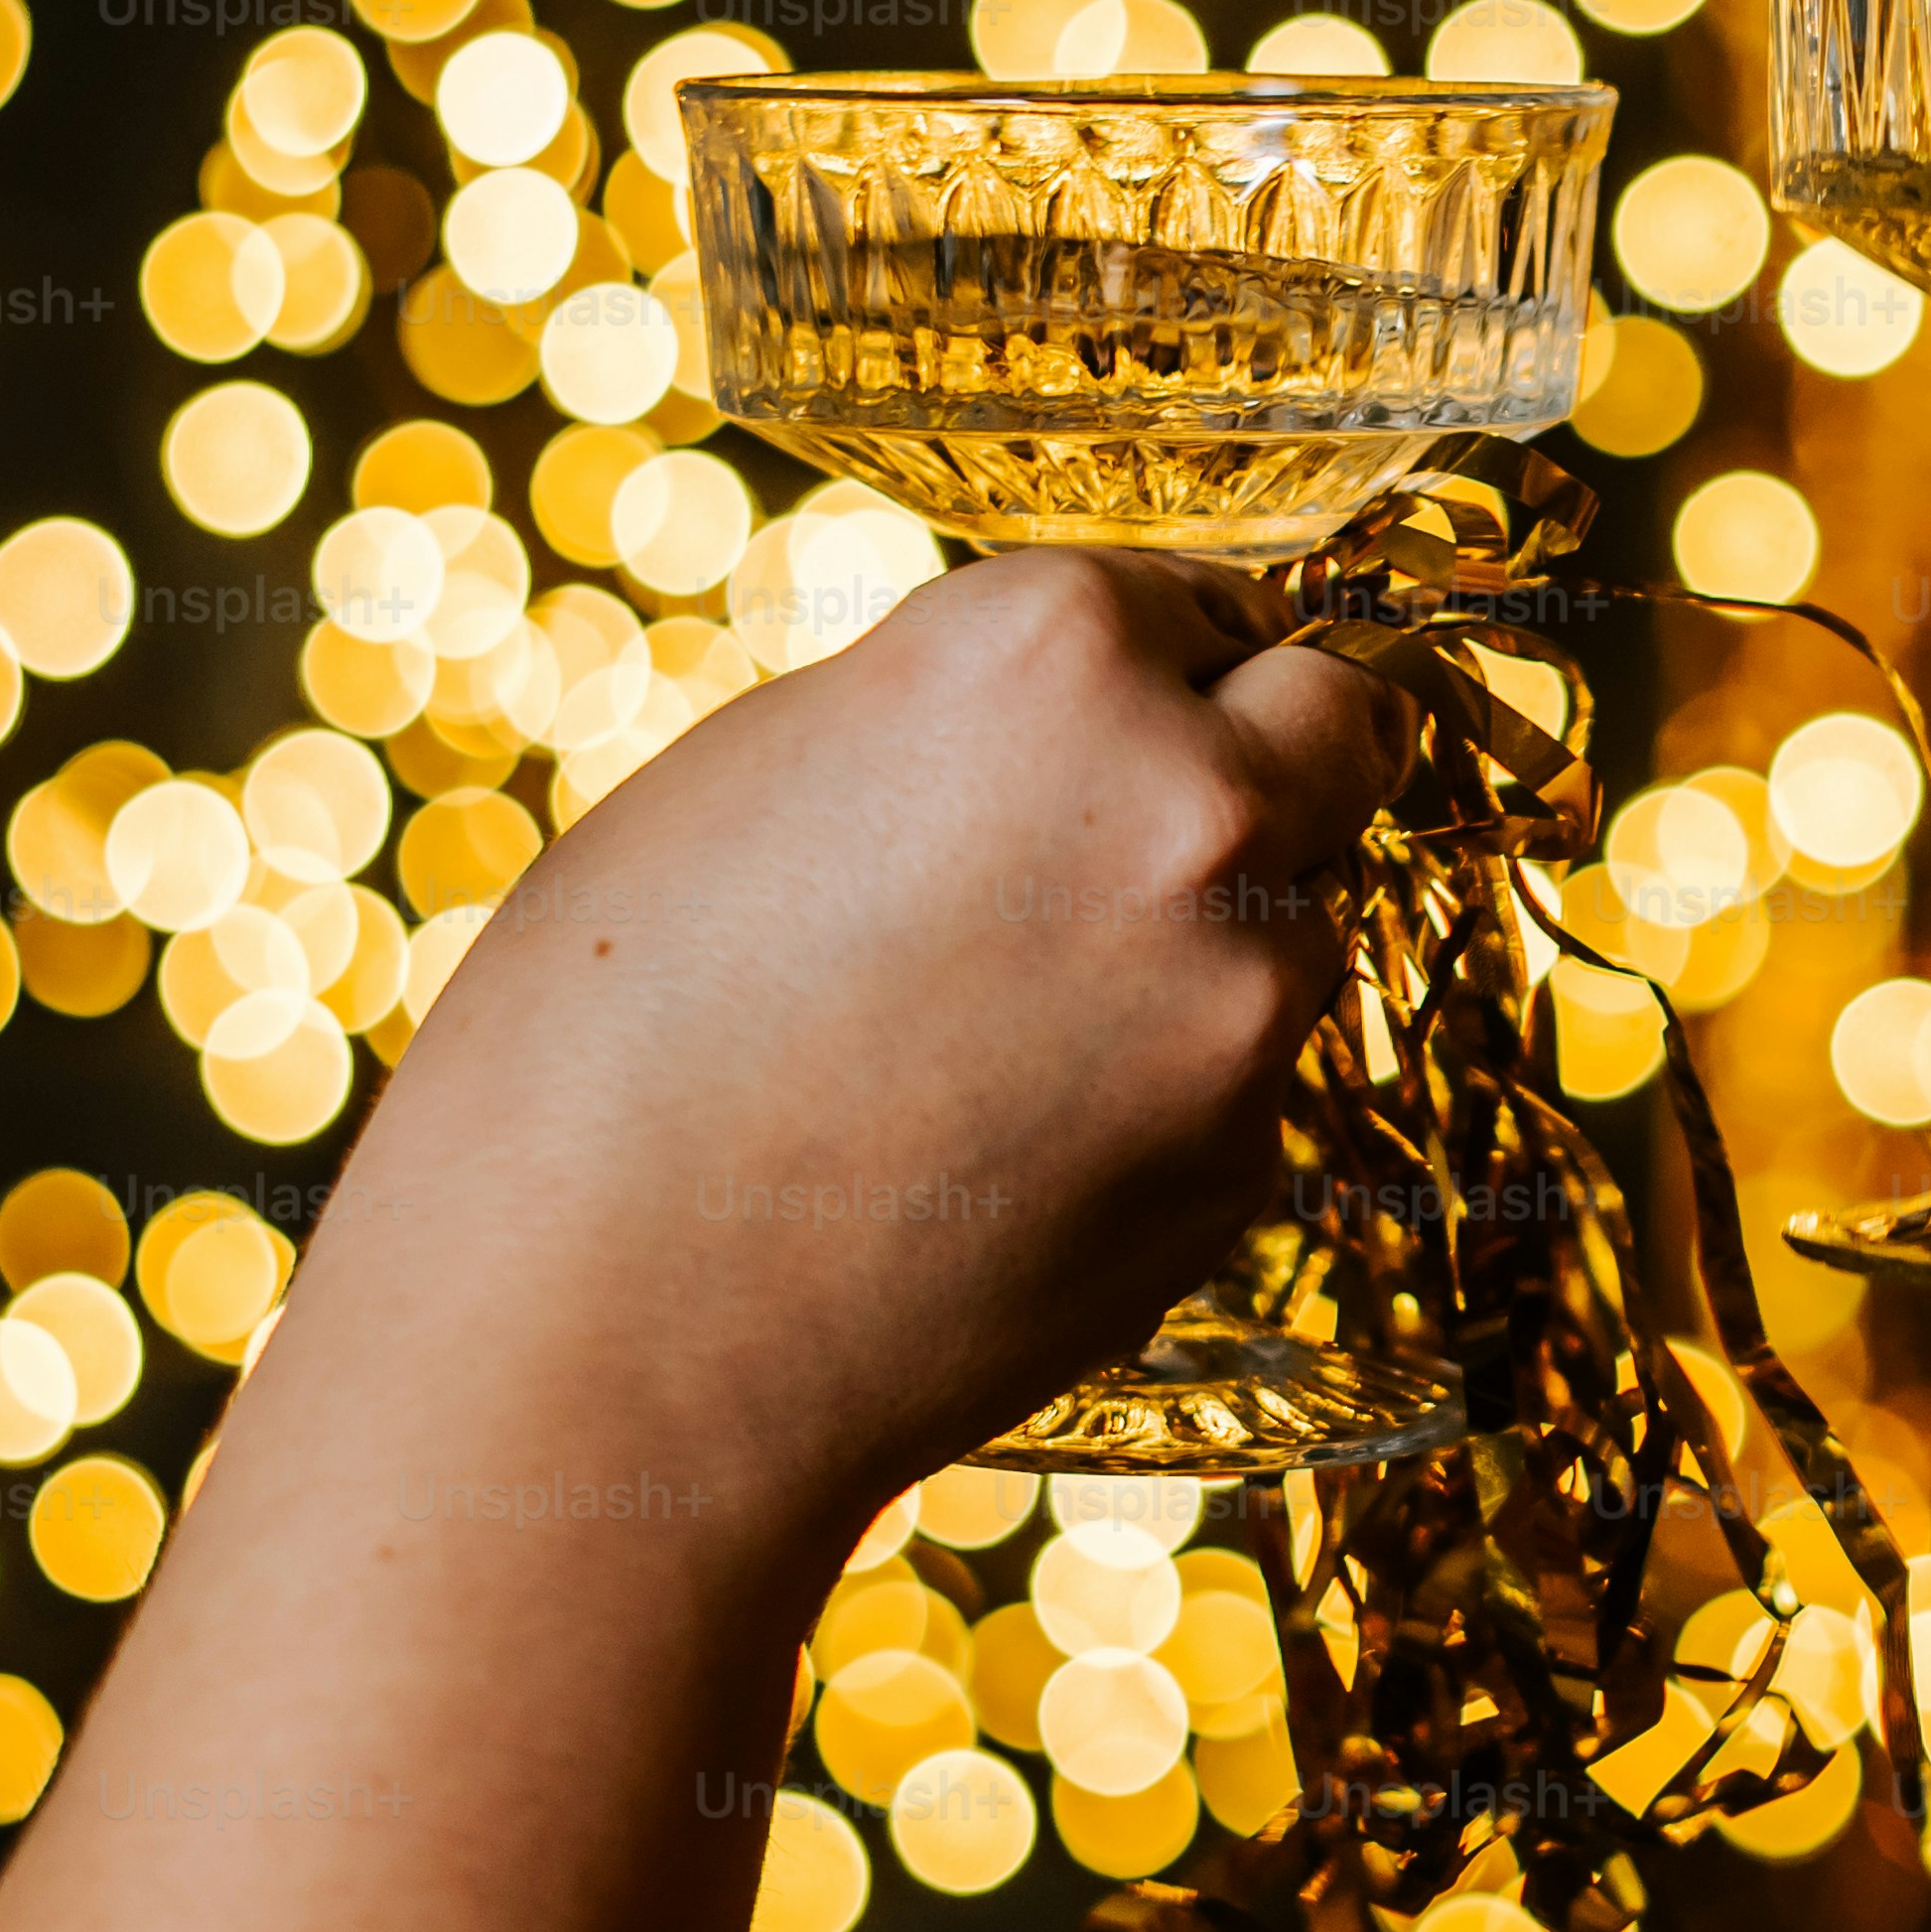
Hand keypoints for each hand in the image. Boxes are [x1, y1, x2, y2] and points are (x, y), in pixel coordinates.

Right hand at [314, 546, 1409, 1510]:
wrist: (593, 1334)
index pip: (1199, 596)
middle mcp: (1190, 801)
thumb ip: (968, 727)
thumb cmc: (612, 1040)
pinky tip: (1000, 1151)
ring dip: (1213, 940)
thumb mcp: (767, 773)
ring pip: (1303, 917)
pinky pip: (1240, 1086)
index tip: (1121, 699)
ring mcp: (1239, 999)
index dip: (1150, 655)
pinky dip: (1160, 1099)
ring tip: (1006, 1024)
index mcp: (1049, 652)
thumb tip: (1079, 731)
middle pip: (1337, 720)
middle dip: (1270, 751)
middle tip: (1162, 812)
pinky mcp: (1242, 1168)